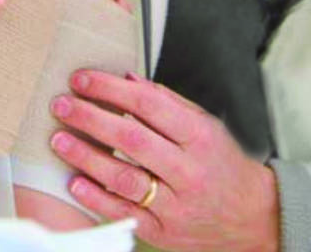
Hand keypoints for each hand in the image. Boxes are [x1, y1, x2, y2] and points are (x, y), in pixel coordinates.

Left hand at [49, 71, 279, 251]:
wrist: (252, 216)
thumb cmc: (222, 162)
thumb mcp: (205, 124)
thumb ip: (166, 101)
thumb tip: (126, 79)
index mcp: (199, 136)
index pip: (147, 105)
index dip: (110, 89)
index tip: (81, 79)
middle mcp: (188, 170)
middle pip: (130, 139)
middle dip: (89, 118)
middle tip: (61, 105)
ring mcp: (176, 205)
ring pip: (124, 178)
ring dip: (85, 157)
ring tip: (58, 140)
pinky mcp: (163, 232)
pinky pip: (124, 214)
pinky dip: (96, 198)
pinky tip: (74, 182)